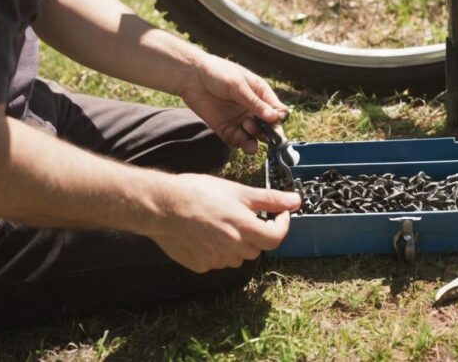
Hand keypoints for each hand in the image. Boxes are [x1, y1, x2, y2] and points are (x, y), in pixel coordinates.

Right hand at [148, 173, 300, 271]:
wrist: (161, 207)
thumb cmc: (197, 193)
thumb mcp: (237, 191)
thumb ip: (269, 199)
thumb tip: (296, 201)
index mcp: (244, 228)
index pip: (276, 238)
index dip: (282, 226)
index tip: (279, 215)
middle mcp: (232, 248)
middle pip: (257, 247)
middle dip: (256, 232)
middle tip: (244, 214)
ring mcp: (216, 260)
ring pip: (238, 256)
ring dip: (238, 243)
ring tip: (221, 222)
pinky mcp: (201, 266)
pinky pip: (218, 261)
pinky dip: (218, 250)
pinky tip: (206, 233)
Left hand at [178, 53, 287, 153]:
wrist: (190, 75)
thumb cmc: (217, 72)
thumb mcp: (239, 85)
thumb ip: (255, 103)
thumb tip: (275, 117)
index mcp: (260, 95)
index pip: (277, 111)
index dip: (278, 120)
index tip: (273, 123)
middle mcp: (252, 110)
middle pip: (267, 128)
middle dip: (268, 134)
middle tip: (263, 134)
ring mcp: (238, 120)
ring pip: (253, 137)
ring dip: (254, 140)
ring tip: (248, 136)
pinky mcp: (225, 128)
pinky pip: (236, 140)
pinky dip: (239, 142)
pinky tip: (239, 139)